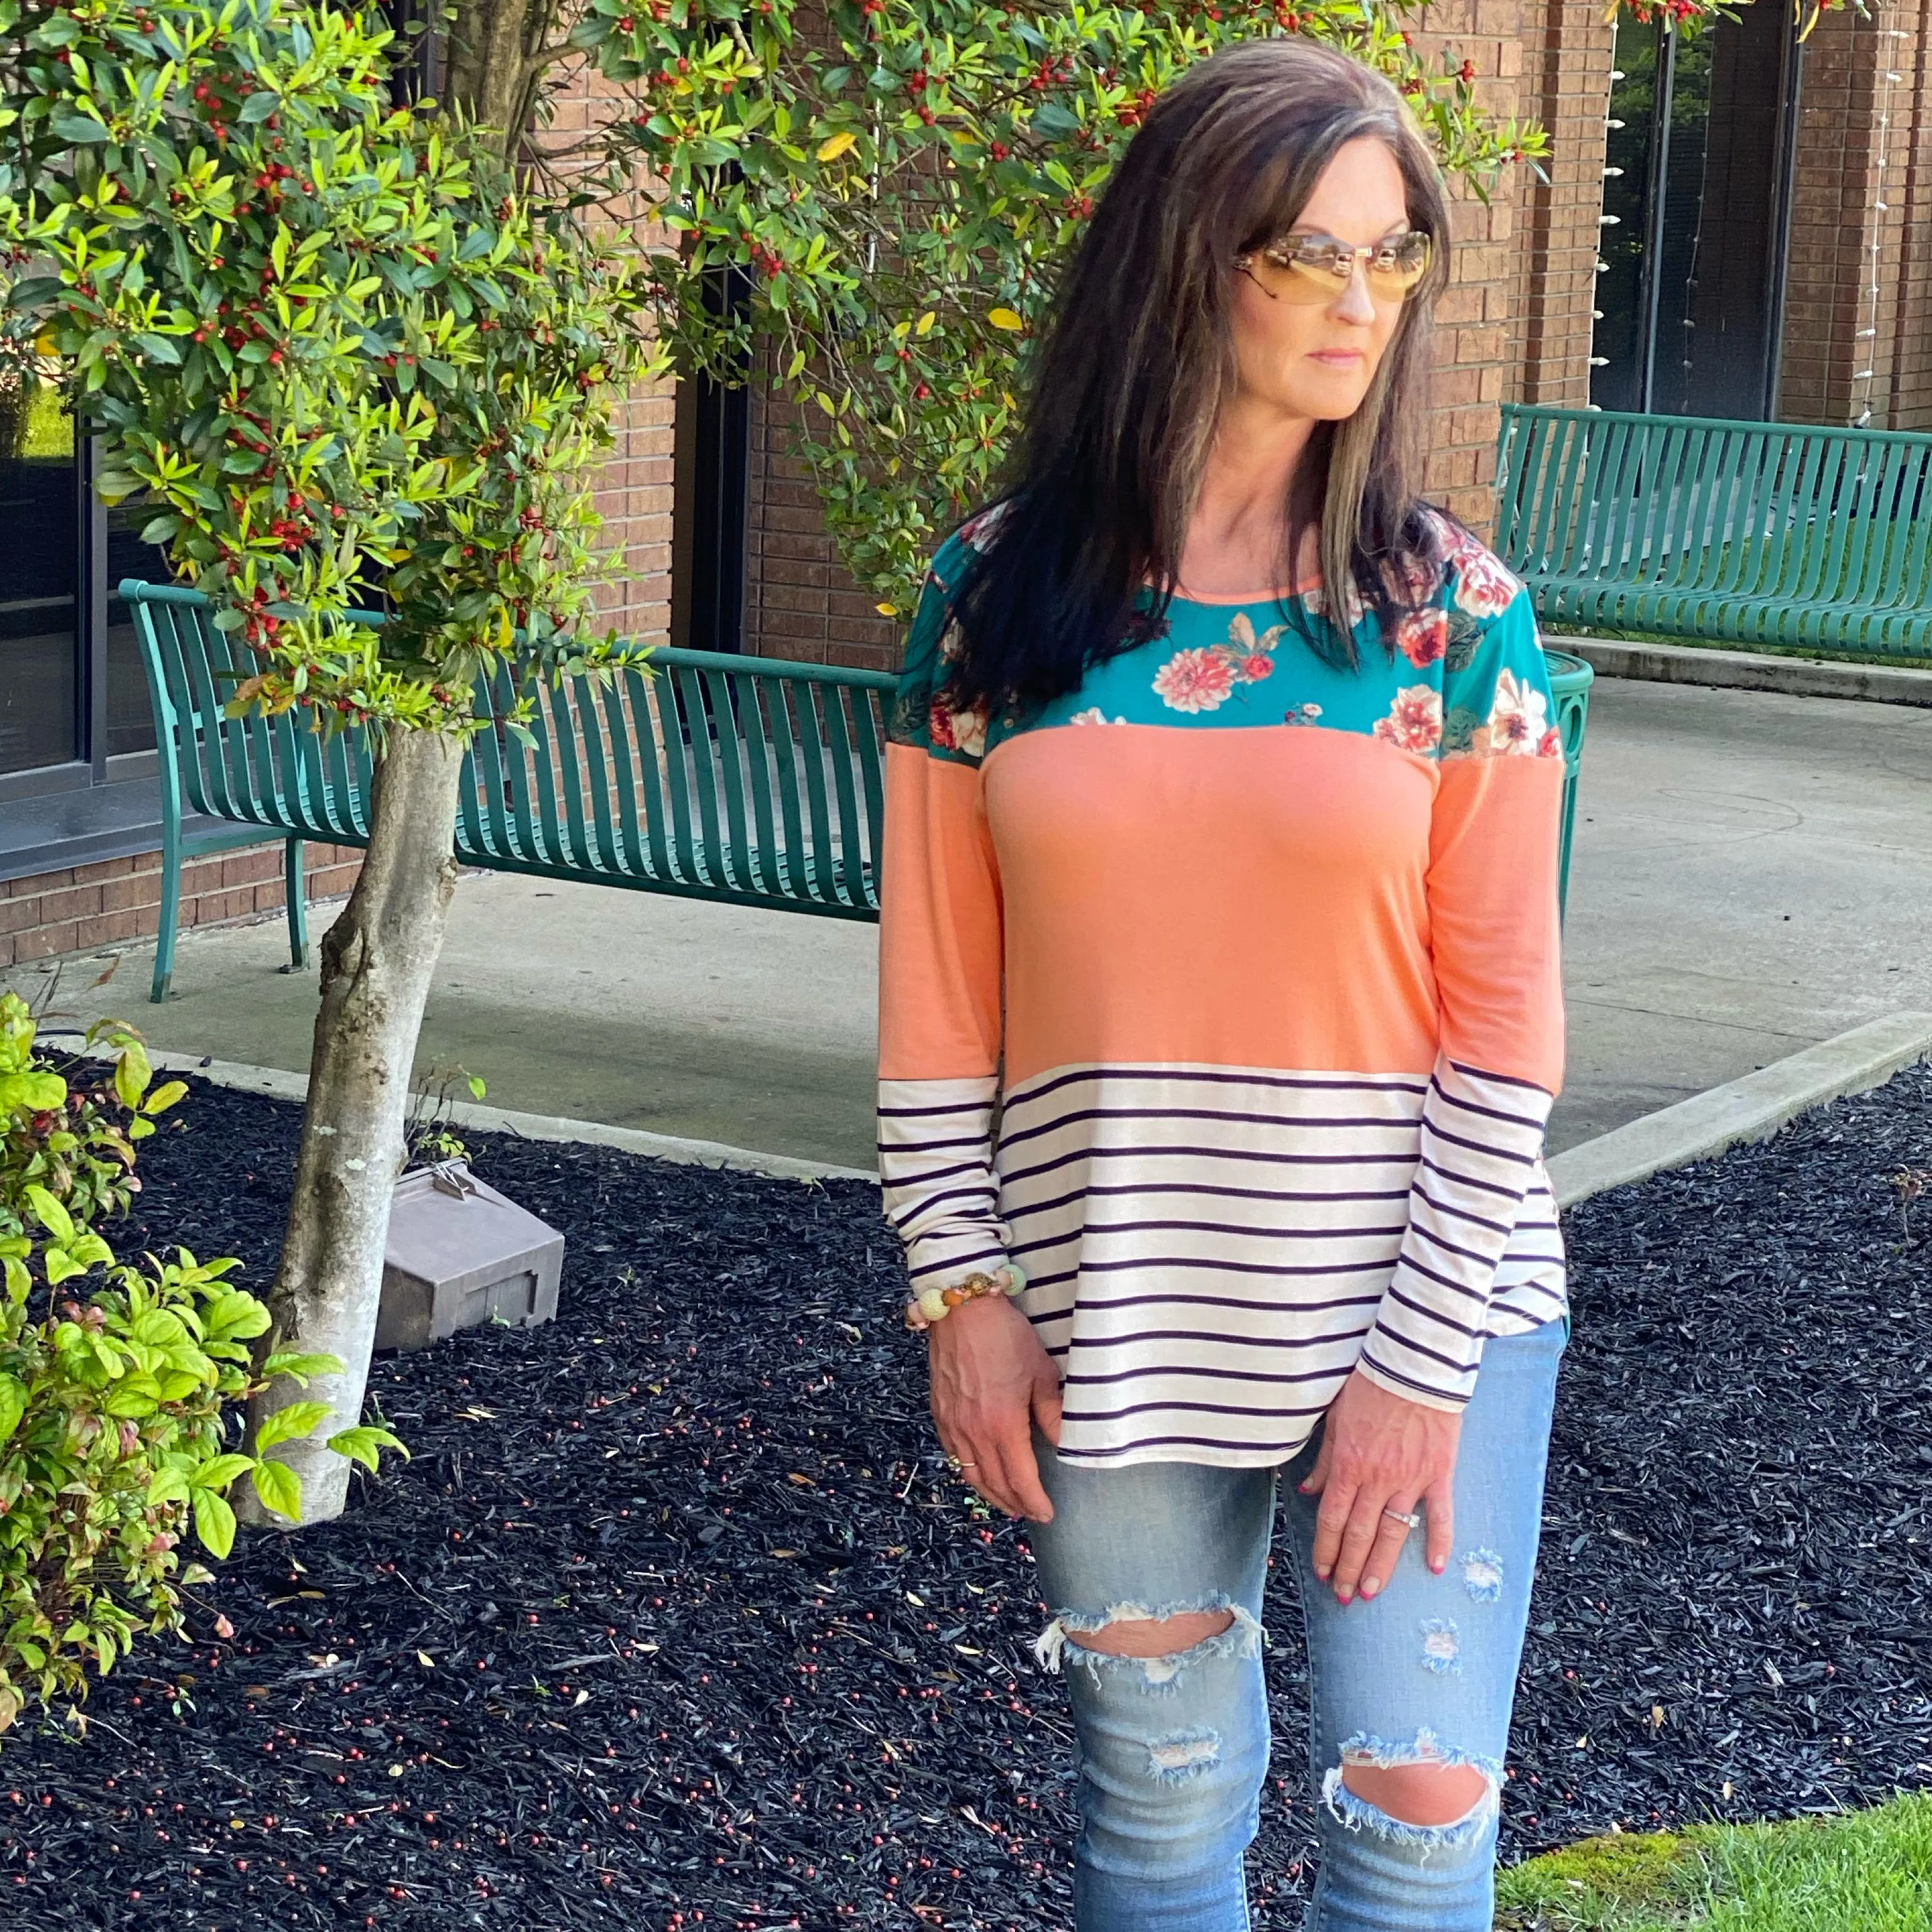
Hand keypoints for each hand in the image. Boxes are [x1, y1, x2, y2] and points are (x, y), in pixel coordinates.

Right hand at [927, 1292, 1062, 1521]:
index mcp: (1003, 1424)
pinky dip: (969, 1472)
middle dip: (1015, 1504)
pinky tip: (979, 1473)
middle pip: (995, 1483)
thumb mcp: (1040, 1371)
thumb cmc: (1005, 1335)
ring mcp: (952, 1424)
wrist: (962, 1309)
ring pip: (970, 1474)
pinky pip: (953, 1454)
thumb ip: (1052, 1412)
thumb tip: (1065, 1443)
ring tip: (1008, 1504)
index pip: (1020, 1478)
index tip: (1047, 1514)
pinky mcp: (939, 1413)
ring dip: (991, 1494)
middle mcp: (974, 1431)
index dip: (1034, 1501)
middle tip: (1031, 1514)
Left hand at [1301, 1369, 1460, 1603]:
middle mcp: (1377, 1479)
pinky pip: (1440, 1514)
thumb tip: (1307, 1490)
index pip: (1333, 1518)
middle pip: (1359, 1533)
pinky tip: (1433, 1568)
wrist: (1413, 1365)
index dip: (1326, 1548)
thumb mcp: (1335, 1418)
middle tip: (1343, 1595)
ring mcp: (1410, 1479)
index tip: (1323, 1571)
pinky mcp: (1439, 1473)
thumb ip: (1324, 1459)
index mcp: (1348, 1465)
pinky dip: (1438, 1542)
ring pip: (1393, 1532)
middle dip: (1349, 1568)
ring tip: (1371, 1592)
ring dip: (1381, 1566)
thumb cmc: (1370, 1384)